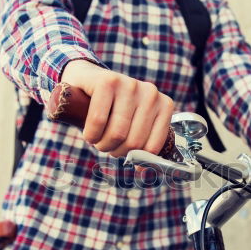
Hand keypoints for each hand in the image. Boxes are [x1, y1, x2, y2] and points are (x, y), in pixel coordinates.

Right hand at [61, 60, 175, 156]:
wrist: (87, 79)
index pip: (152, 147)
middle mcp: (151, 93)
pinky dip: (91, 133)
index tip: (123, 153)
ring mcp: (130, 84)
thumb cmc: (111, 110)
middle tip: (106, 145)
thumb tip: (143, 170)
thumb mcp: (132, 125)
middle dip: (115, 151)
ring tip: (97, 139)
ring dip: (101, 144)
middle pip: (134, 142)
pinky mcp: (108, 80)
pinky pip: (99, 120)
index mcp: (163, 105)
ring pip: (117, 133)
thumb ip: (142, 145)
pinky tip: (89, 133)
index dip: (133, 158)